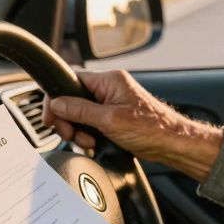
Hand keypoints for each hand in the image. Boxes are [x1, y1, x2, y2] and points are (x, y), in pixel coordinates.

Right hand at [43, 69, 222, 181]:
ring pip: (81, 113)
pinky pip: (92, 122)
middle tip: (71, 134)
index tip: (50, 117)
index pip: (71, 79)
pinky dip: (89, 134)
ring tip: (89, 142)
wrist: (173, 144)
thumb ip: (80, 110)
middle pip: (73, 99)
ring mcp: (112, 103)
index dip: (57, 98)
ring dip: (79, 130)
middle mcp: (110, 87)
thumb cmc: (151, 129)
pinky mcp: (115, 117)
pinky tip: (95, 143)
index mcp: (110, 80)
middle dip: (68, 119)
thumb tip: (57, 104)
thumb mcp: (109, 120)